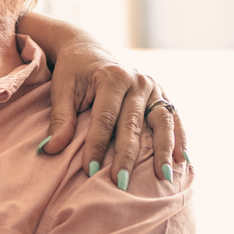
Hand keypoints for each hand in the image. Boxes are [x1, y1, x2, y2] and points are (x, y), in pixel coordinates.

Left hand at [40, 37, 188, 182]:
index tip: (89, 171)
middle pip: (133, 124)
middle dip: (127, 155)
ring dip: (164, 150)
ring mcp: (153, 87)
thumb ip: (60, 119)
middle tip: (120, 183)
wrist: (88, 50)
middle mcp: (137, 80)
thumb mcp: (62, 89)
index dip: (96, 145)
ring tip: (164, 177)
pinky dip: (180, 138)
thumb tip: (50, 149)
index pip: (104, 118)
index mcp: (112, 76)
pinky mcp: (161, 94)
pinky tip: (183, 161)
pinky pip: (174, 118)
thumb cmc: (73, 73)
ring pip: (161, 122)